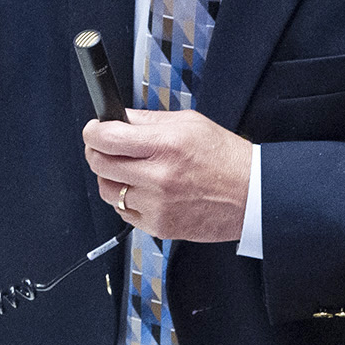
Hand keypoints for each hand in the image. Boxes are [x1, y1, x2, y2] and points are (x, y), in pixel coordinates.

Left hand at [83, 110, 250, 241]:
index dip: (93, 130)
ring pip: (107, 191)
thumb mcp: (189, 123)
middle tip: (106, 147)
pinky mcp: (159, 226)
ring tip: (128, 170)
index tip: (94, 129)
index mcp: (165, 145)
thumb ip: (149, 120)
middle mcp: (158, 176)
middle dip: (97, 152)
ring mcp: (157, 205)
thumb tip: (119, 118)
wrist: (252, 195)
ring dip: (110, 178)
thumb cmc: (225, 158)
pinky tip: (144, 191)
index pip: (107, 137)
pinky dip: (127, 201)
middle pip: (100, 164)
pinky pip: (124, 212)